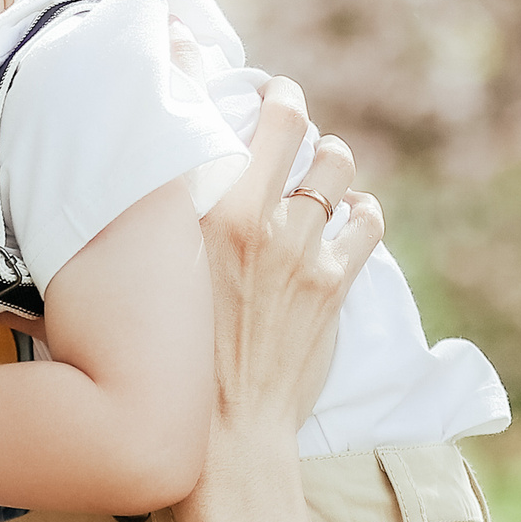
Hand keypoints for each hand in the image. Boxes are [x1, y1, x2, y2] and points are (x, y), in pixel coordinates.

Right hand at [200, 80, 381, 445]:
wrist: (219, 433)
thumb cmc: (170, 359)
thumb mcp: (155, 278)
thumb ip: (168, 224)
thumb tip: (165, 182)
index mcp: (205, 213)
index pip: (246, 118)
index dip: (260, 90)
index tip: (257, 88)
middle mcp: (257, 222)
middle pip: (298, 128)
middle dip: (294, 115)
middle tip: (286, 122)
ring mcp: (301, 251)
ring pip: (337, 168)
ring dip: (330, 162)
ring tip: (318, 171)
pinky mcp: (331, 283)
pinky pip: (365, 221)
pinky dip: (358, 212)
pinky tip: (344, 220)